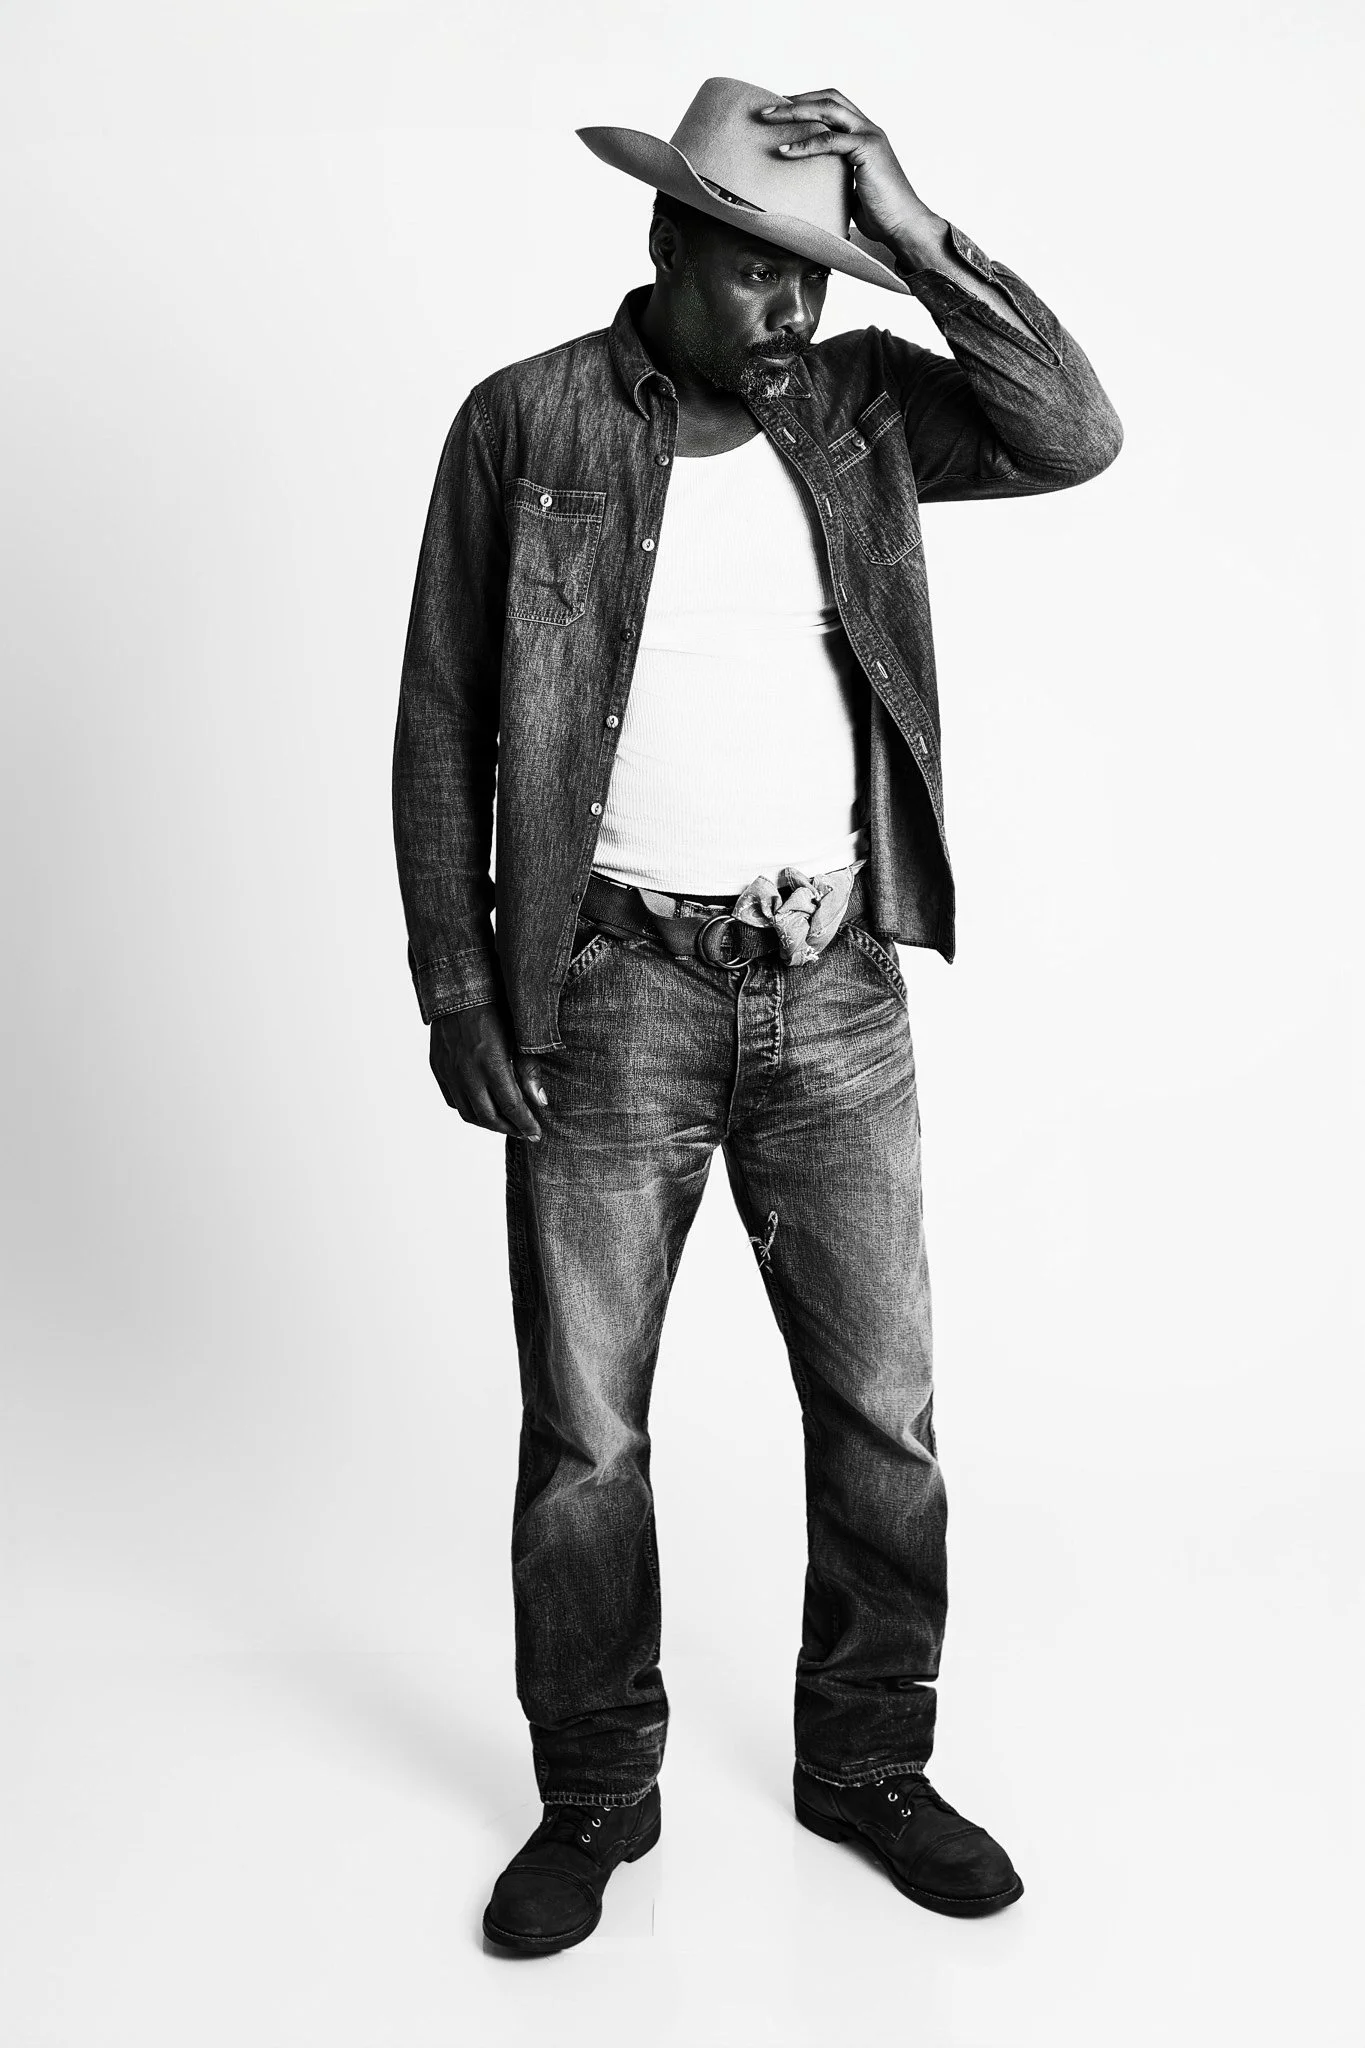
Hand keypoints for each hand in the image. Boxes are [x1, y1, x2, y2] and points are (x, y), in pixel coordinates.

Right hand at [429, 1001, 546, 1140]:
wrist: (459, 985)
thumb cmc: (495, 1005)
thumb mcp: (519, 1033)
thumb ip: (529, 1069)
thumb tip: (541, 1101)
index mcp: (490, 1062)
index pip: (511, 1107)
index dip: (526, 1124)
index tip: (537, 1134)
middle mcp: (466, 1071)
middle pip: (488, 1117)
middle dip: (508, 1128)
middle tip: (523, 1131)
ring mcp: (448, 1070)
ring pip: (468, 1113)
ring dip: (488, 1123)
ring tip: (505, 1122)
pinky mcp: (437, 1066)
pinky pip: (452, 1099)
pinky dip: (468, 1109)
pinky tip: (482, 1105)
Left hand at [757, 89, 935, 253]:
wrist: (903, 225)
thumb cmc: (880, 214)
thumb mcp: (849, 190)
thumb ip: (833, 177)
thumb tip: (809, 186)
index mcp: (865, 134)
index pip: (834, 104)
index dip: (808, 102)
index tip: (782, 109)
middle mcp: (869, 128)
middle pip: (829, 99)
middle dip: (797, 100)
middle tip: (768, 109)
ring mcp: (870, 135)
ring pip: (828, 110)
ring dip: (795, 112)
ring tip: (770, 119)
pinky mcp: (868, 149)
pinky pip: (830, 140)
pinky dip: (805, 143)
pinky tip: (785, 150)